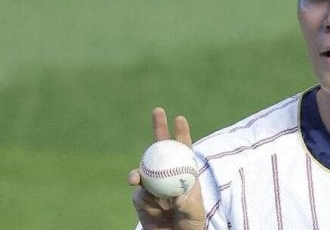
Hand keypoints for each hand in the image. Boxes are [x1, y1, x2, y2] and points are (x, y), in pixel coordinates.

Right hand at [128, 107, 206, 229]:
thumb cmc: (190, 224)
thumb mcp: (194, 214)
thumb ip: (187, 204)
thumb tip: (179, 195)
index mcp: (184, 173)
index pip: (183, 149)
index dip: (181, 133)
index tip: (179, 119)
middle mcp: (167, 174)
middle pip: (161, 148)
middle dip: (159, 127)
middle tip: (158, 110)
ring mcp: (152, 184)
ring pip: (144, 170)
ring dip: (139, 174)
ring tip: (135, 180)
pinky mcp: (140, 198)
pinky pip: (139, 194)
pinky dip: (144, 200)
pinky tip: (153, 209)